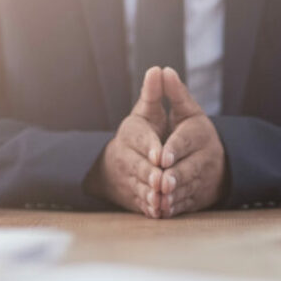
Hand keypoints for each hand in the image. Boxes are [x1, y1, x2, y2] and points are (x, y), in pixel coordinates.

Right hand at [92, 67, 168, 217]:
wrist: (118, 162)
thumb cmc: (141, 132)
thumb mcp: (146, 111)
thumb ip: (154, 94)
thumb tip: (158, 69)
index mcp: (131, 132)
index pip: (140, 139)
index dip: (151, 148)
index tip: (161, 155)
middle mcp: (125, 155)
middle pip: (138, 166)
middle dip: (150, 174)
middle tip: (163, 181)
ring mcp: (126, 177)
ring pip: (138, 186)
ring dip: (150, 194)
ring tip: (162, 199)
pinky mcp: (130, 195)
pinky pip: (139, 203)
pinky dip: (149, 208)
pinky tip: (159, 212)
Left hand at [159, 67, 226, 218]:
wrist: (218, 161)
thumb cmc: (193, 132)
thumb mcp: (186, 111)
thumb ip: (173, 94)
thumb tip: (162, 70)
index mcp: (200, 132)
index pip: (186, 140)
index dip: (173, 149)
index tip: (161, 157)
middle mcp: (206, 156)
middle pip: (189, 167)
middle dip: (174, 176)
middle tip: (161, 182)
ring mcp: (204, 178)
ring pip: (188, 188)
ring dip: (174, 195)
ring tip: (160, 199)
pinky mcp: (200, 196)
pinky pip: (188, 203)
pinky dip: (175, 208)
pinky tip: (163, 211)